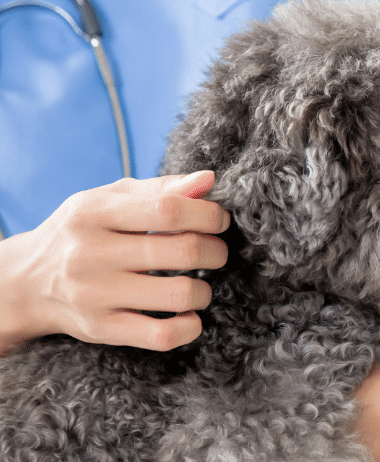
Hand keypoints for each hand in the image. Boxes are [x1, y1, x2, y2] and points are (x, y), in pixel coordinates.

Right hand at [0, 171, 229, 354]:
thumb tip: (208, 180)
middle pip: (183, 251)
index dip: (208, 214)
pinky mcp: (100, 329)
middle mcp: (90, 254)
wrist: (26, 283)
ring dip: (205, 290)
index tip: (219, 220)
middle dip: (216, 251)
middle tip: (215, 252)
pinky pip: (161, 336)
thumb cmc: (82, 233)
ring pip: (179, 294)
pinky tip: (188, 315)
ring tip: (199, 284)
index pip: (169, 209)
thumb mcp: (109, 199)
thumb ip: (161, 188)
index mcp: (94, 214)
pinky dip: (189, 327)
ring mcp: (95, 295)